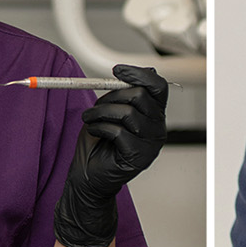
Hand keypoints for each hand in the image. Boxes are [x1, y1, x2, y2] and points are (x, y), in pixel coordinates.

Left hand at [54, 65, 167, 246]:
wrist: (87, 177)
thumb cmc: (97, 144)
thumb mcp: (109, 112)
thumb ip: (121, 94)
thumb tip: (127, 73)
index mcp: (153, 114)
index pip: (158, 87)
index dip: (139, 74)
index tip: (117, 69)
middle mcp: (157, 128)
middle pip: (141, 96)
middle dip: (111, 95)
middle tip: (95, 105)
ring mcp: (151, 144)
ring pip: (128, 113)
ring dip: (101, 112)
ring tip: (89, 119)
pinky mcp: (139, 156)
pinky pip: (119, 131)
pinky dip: (100, 127)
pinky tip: (94, 132)